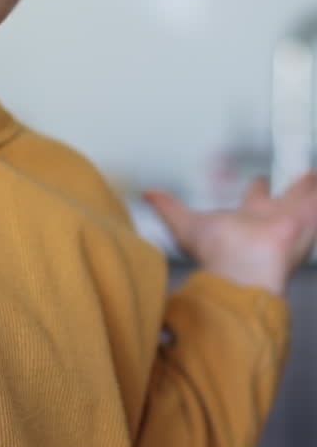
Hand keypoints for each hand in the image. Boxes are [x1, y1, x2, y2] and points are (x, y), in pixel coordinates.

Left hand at [143, 173, 316, 294]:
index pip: (255, 198)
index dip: (258, 187)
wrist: (241, 271)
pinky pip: (316, 203)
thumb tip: (147, 194)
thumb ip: (168, 207)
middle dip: (292, 187)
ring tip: (314, 175)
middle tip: (302, 175)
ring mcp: (291, 219)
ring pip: (305, 198)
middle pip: (284, 197)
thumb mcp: (186, 225)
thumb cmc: (217, 255)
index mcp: (247, 217)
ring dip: (310, 188)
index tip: (260, 180)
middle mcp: (271, 218)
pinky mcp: (306, 220)